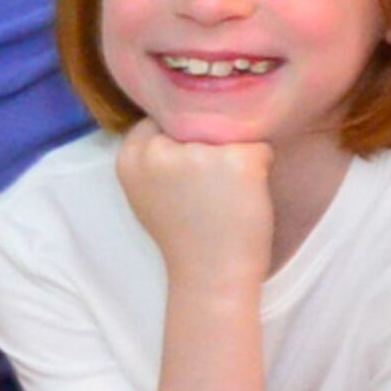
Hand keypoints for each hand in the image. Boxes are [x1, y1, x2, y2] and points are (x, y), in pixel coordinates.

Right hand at [113, 123, 275, 283]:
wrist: (210, 276)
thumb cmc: (184, 235)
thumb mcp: (145, 192)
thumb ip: (150, 156)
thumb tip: (171, 113)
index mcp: (130, 157)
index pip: (161, 118)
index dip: (180, 140)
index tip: (186, 174)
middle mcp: (158, 150)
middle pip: (195, 120)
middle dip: (207, 145)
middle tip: (205, 188)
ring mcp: (199, 154)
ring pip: (228, 132)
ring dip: (234, 155)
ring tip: (225, 193)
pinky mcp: (238, 162)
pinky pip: (259, 147)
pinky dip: (260, 168)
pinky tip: (244, 196)